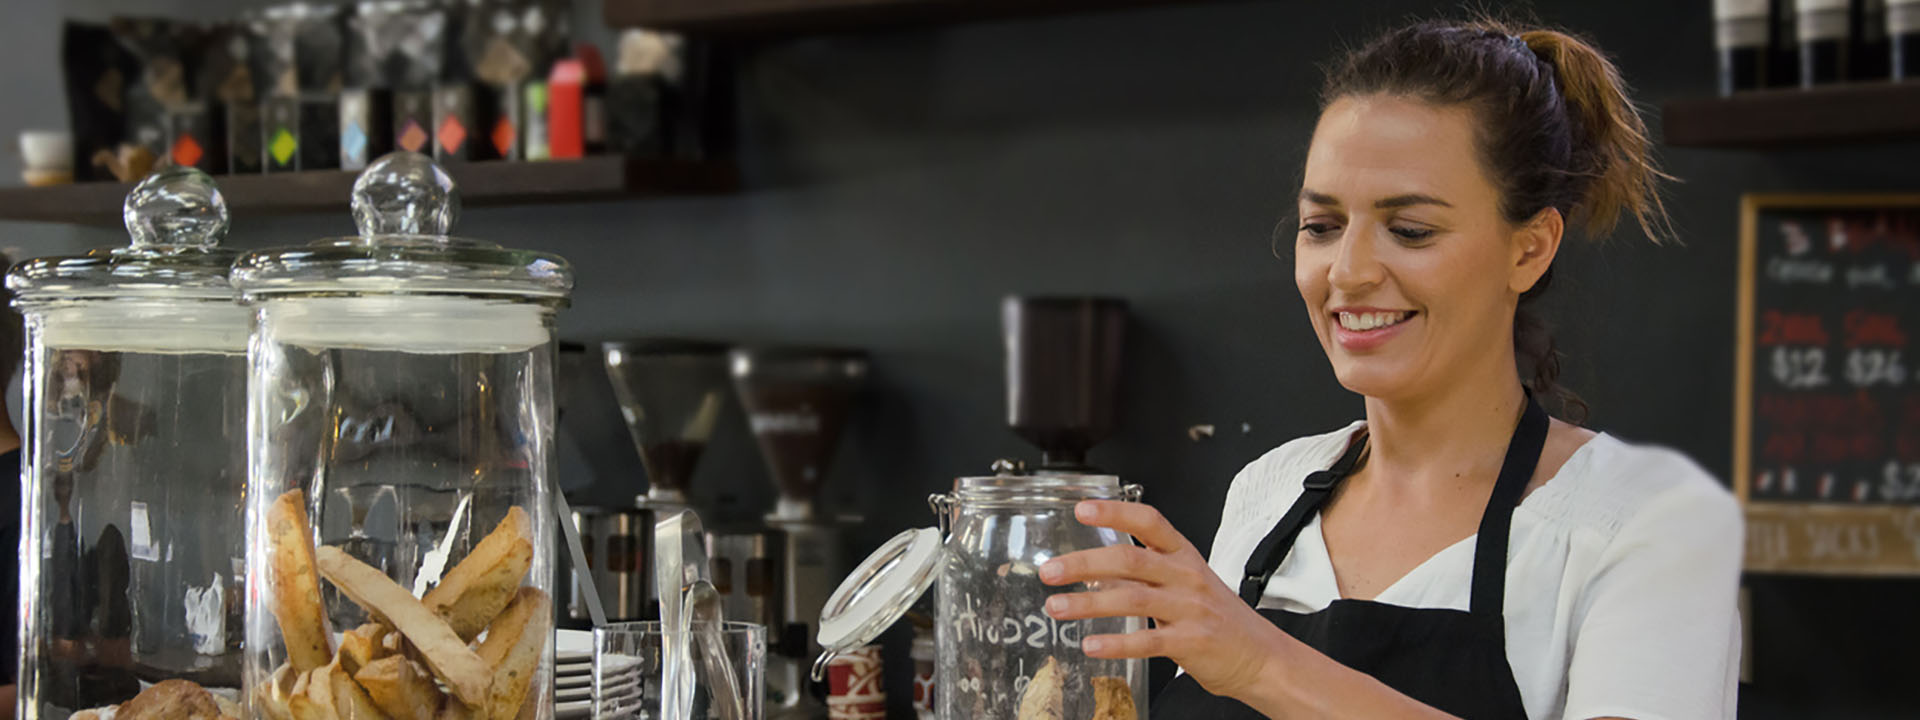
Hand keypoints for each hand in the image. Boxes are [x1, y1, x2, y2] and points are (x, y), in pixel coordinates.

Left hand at [1039, 500, 1285, 698]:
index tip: (1081, 509)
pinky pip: (1147, 641)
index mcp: (1184, 556)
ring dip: (1088, 604)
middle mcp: (1186, 577)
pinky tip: (1091, 645)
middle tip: (1049, 571)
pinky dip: (1116, 643)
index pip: (1149, 521)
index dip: (1115, 511)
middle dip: (1084, 563)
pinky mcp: (1191, 642)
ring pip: (1132, 598)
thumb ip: (1145, 576)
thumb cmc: (1220, 619)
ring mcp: (1189, 609)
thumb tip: (1093, 572)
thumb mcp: (1187, 585)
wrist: (1262, 657)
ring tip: (1056, 608)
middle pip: (1130, 559)